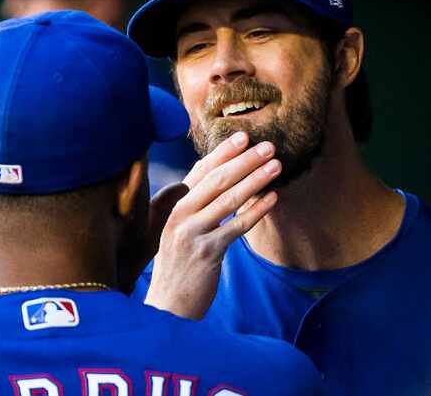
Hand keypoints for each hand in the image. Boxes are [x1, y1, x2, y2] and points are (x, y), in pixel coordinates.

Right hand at [145, 131, 280, 318]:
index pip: (199, 172)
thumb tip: (223, 188)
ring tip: (276, 166)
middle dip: (244, 161)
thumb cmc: (177, 270)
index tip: (242, 137)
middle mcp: (179, 216)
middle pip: (215, 181)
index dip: (222, 153)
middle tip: (268, 145)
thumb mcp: (179, 234)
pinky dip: (255, 211)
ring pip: (227, 200)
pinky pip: (235, 227)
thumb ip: (195, 211)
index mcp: (173, 208)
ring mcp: (191, 234)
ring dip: (254, 180)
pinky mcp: (206, 253)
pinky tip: (273, 199)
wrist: (166, 306)